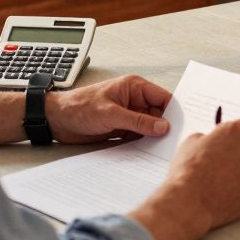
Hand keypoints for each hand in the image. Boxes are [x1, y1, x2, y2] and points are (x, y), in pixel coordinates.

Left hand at [45, 75, 170, 143]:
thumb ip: (138, 121)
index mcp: (134, 87)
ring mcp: (128, 115)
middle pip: (158, 114)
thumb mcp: (111, 114)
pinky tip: (148, 152)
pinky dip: (143, 144)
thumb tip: (163, 126)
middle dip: (165, 127)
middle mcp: (133, 100)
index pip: (162, 98)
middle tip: (174, 142)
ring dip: (153, 137)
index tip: (182, 125)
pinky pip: (138, 136)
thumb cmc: (79, 107)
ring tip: (162, 150)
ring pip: (149, 127)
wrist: (56, 120)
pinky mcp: (121, 129)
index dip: (173, 111)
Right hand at [163, 120, 239, 229]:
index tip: (229, 140)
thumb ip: (208, 138)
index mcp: (235, 131)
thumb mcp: (191, 143)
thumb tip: (211, 143)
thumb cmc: (188, 171)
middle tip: (222, 162)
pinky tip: (225, 193)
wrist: (190, 202)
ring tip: (220, 181)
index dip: (235, 134)